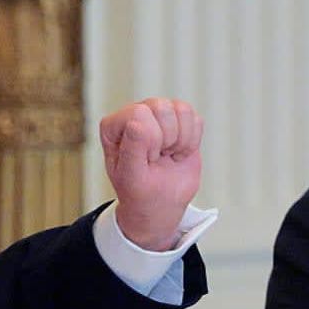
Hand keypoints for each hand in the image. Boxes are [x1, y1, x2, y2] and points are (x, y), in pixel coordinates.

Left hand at [99, 98, 202, 250]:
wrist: (160, 202)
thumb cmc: (139, 190)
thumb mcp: (131, 176)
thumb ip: (132, 150)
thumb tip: (137, 123)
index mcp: (113, 126)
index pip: (138, 114)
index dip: (149, 140)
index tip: (145, 159)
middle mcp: (134, 114)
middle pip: (161, 107)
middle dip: (166, 139)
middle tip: (156, 158)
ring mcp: (157, 114)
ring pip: (181, 110)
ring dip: (180, 140)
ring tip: (167, 154)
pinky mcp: (179, 120)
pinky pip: (195, 119)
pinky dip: (192, 141)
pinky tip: (178, 153)